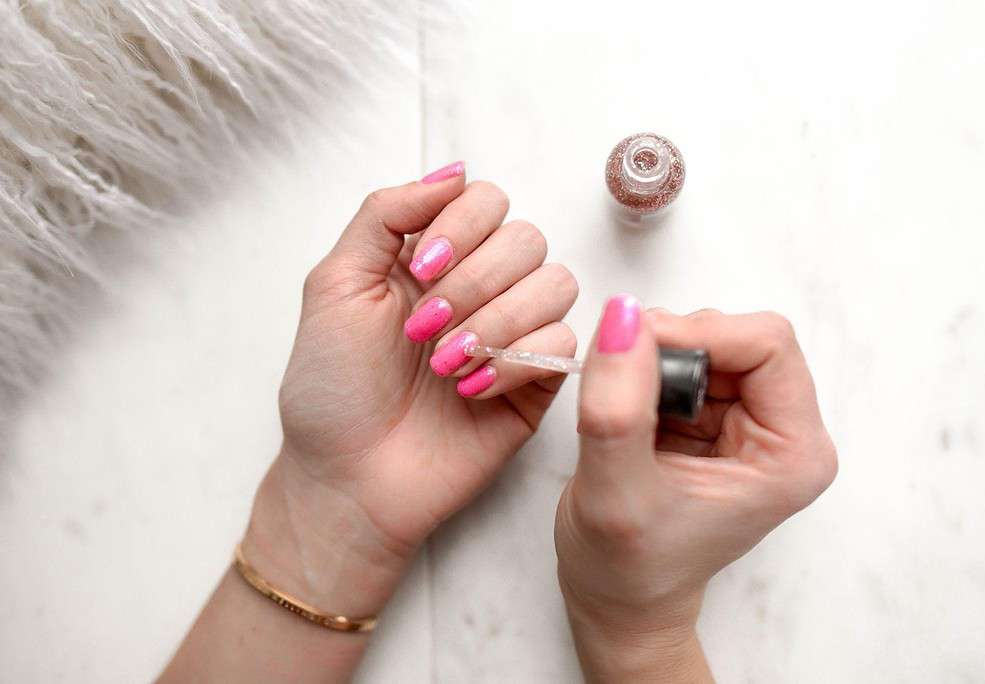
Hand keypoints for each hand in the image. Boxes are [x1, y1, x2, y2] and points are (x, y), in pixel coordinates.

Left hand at [246, 164, 577, 616]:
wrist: (347, 478)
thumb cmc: (332, 389)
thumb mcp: (336, 284)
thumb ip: (386, 214)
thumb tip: (453, 170)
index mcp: (435, 258)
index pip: (487, 201)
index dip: (463, 226)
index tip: (420, 270)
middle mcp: (482, 288)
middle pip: (527, 238)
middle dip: (475, 281)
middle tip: (423, 329)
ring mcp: (514, 335)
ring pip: (557, 284)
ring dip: (497, 320)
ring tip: (444, 365)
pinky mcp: (537, 383)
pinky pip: (563, 345)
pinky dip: (516, 362)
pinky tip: (469, 390)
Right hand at [554, 296, 836, 681]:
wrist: (617, 600)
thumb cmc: (627, 569)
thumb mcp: (615, 493)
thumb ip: (619, 408)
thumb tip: (622, 318)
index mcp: (793, 454)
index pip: (768, 344)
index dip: (699, 333)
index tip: (634, 349)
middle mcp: (783, 432)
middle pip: (738, 335)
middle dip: (671, 347)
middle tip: (621, 389)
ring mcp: (749, 422)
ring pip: (706, 341)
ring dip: (653, 359)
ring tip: (622, 413)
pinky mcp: (714, 416)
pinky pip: (681, 358)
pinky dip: (643, 369)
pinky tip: (627, 412)